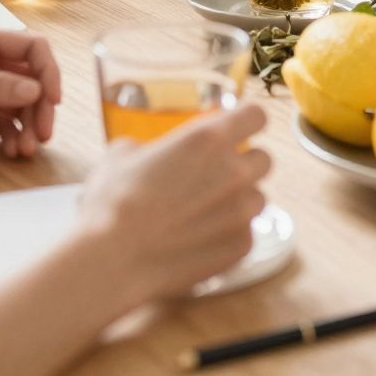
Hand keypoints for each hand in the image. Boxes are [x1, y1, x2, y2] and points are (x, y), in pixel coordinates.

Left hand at [0, 28, 60, 156]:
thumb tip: (35, 89)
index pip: (32, 47)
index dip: (49, 71)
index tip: (53, 100)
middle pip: (31, 79)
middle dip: (40, 106)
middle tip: (43, 135)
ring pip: (20, 104)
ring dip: (28, 125)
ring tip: (26, 150)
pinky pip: (3, 123)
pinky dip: (12, 136)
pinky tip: (11, 151)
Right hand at [78, 102, 270, 301]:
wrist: (112, 260)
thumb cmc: (112, 203)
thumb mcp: (121, 155)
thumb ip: (148, 147)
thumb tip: (144, 154)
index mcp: (209, 139)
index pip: (256, 115)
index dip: (247, 120)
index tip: (239, 128)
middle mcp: (234, 171)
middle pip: (263, 158)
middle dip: (245, 163)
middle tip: (217, 175)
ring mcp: (242, 211)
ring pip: (258, 197)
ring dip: (239, 200)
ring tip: (205, 212)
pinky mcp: (241, 245)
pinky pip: (246, 232)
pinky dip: (229, 233)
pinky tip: (200, 239)